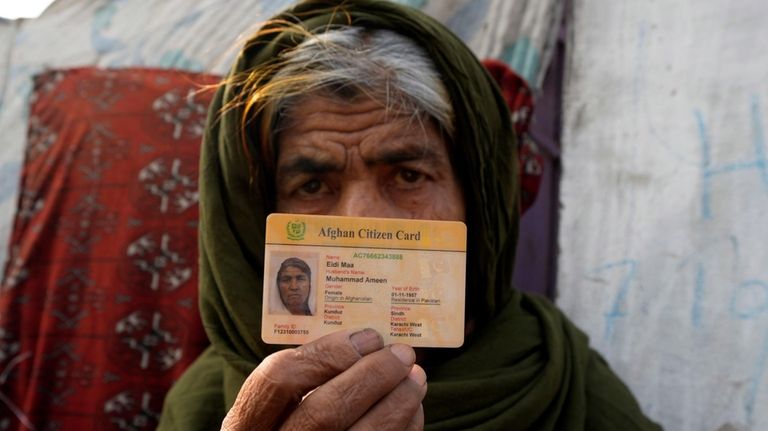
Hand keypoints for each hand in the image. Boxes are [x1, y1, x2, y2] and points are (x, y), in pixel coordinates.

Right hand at [221, 328, 426, 429]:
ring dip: (398, 401)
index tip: (366, 337)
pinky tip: (410, 407)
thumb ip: (304, 375)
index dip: (326, 353)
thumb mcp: (275, 404)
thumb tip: (366, 343)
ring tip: (415, 375)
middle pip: (326, 411)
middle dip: (372, 375)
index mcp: (247, 424)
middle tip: (401, 352)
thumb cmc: (286, 424)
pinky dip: (404, 426)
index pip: (279, 380)